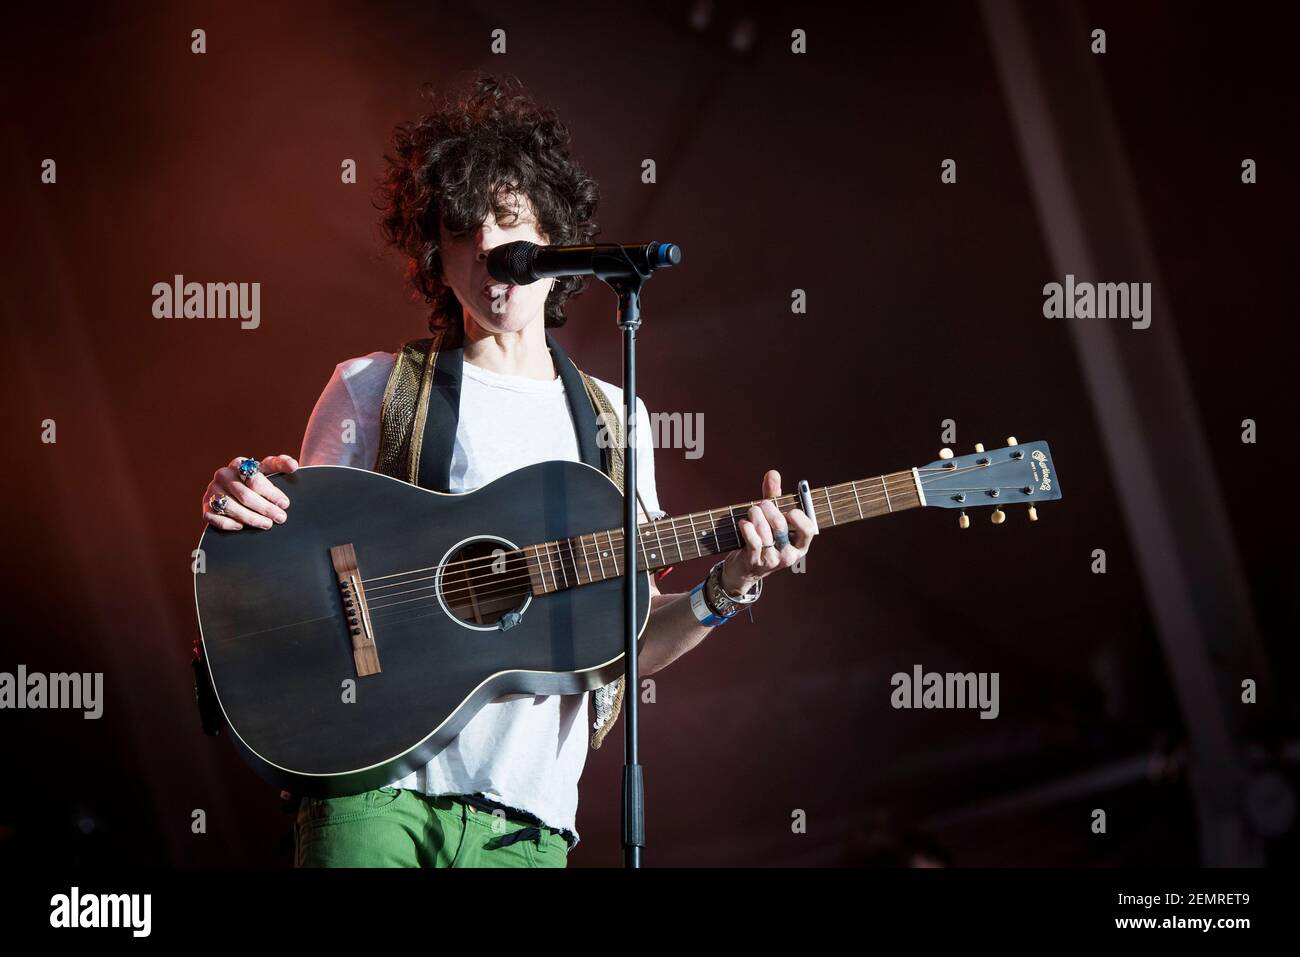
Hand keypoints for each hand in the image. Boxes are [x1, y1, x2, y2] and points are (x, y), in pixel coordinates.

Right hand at [202, 454, 297, 529]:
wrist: (237, 490)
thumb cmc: (257, 479)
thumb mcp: (270, 469)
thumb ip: (282, 464)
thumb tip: (293, 466)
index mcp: (238, 464)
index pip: (254, 479)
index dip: (271, 493)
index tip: (285, 504)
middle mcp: (223, 475)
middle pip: (244, 495)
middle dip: (265, 508)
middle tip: (280, 518)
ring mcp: (212, 491)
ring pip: (231, 508)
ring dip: (251, 518)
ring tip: (267, 524)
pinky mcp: (206, 506)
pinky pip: (215, 518)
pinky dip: (229, 523)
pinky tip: (242, 526)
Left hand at [722, 469, 816, 594]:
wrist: (743, 569)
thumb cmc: (762, 539)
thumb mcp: (771, 518)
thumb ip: (773, 496)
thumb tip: (773, 473)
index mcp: (800, 545)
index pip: (809, 529)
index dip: (797, 515)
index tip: (787, 509)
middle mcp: (789, 555)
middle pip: (781, 524)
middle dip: (768, 508)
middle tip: (761, 504)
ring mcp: (772, 560)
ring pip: (764, 531)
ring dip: (754, 515)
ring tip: (751, 513)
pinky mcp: (755, 562)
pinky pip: (753, 541)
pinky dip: (747, 528)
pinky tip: (743, 523)